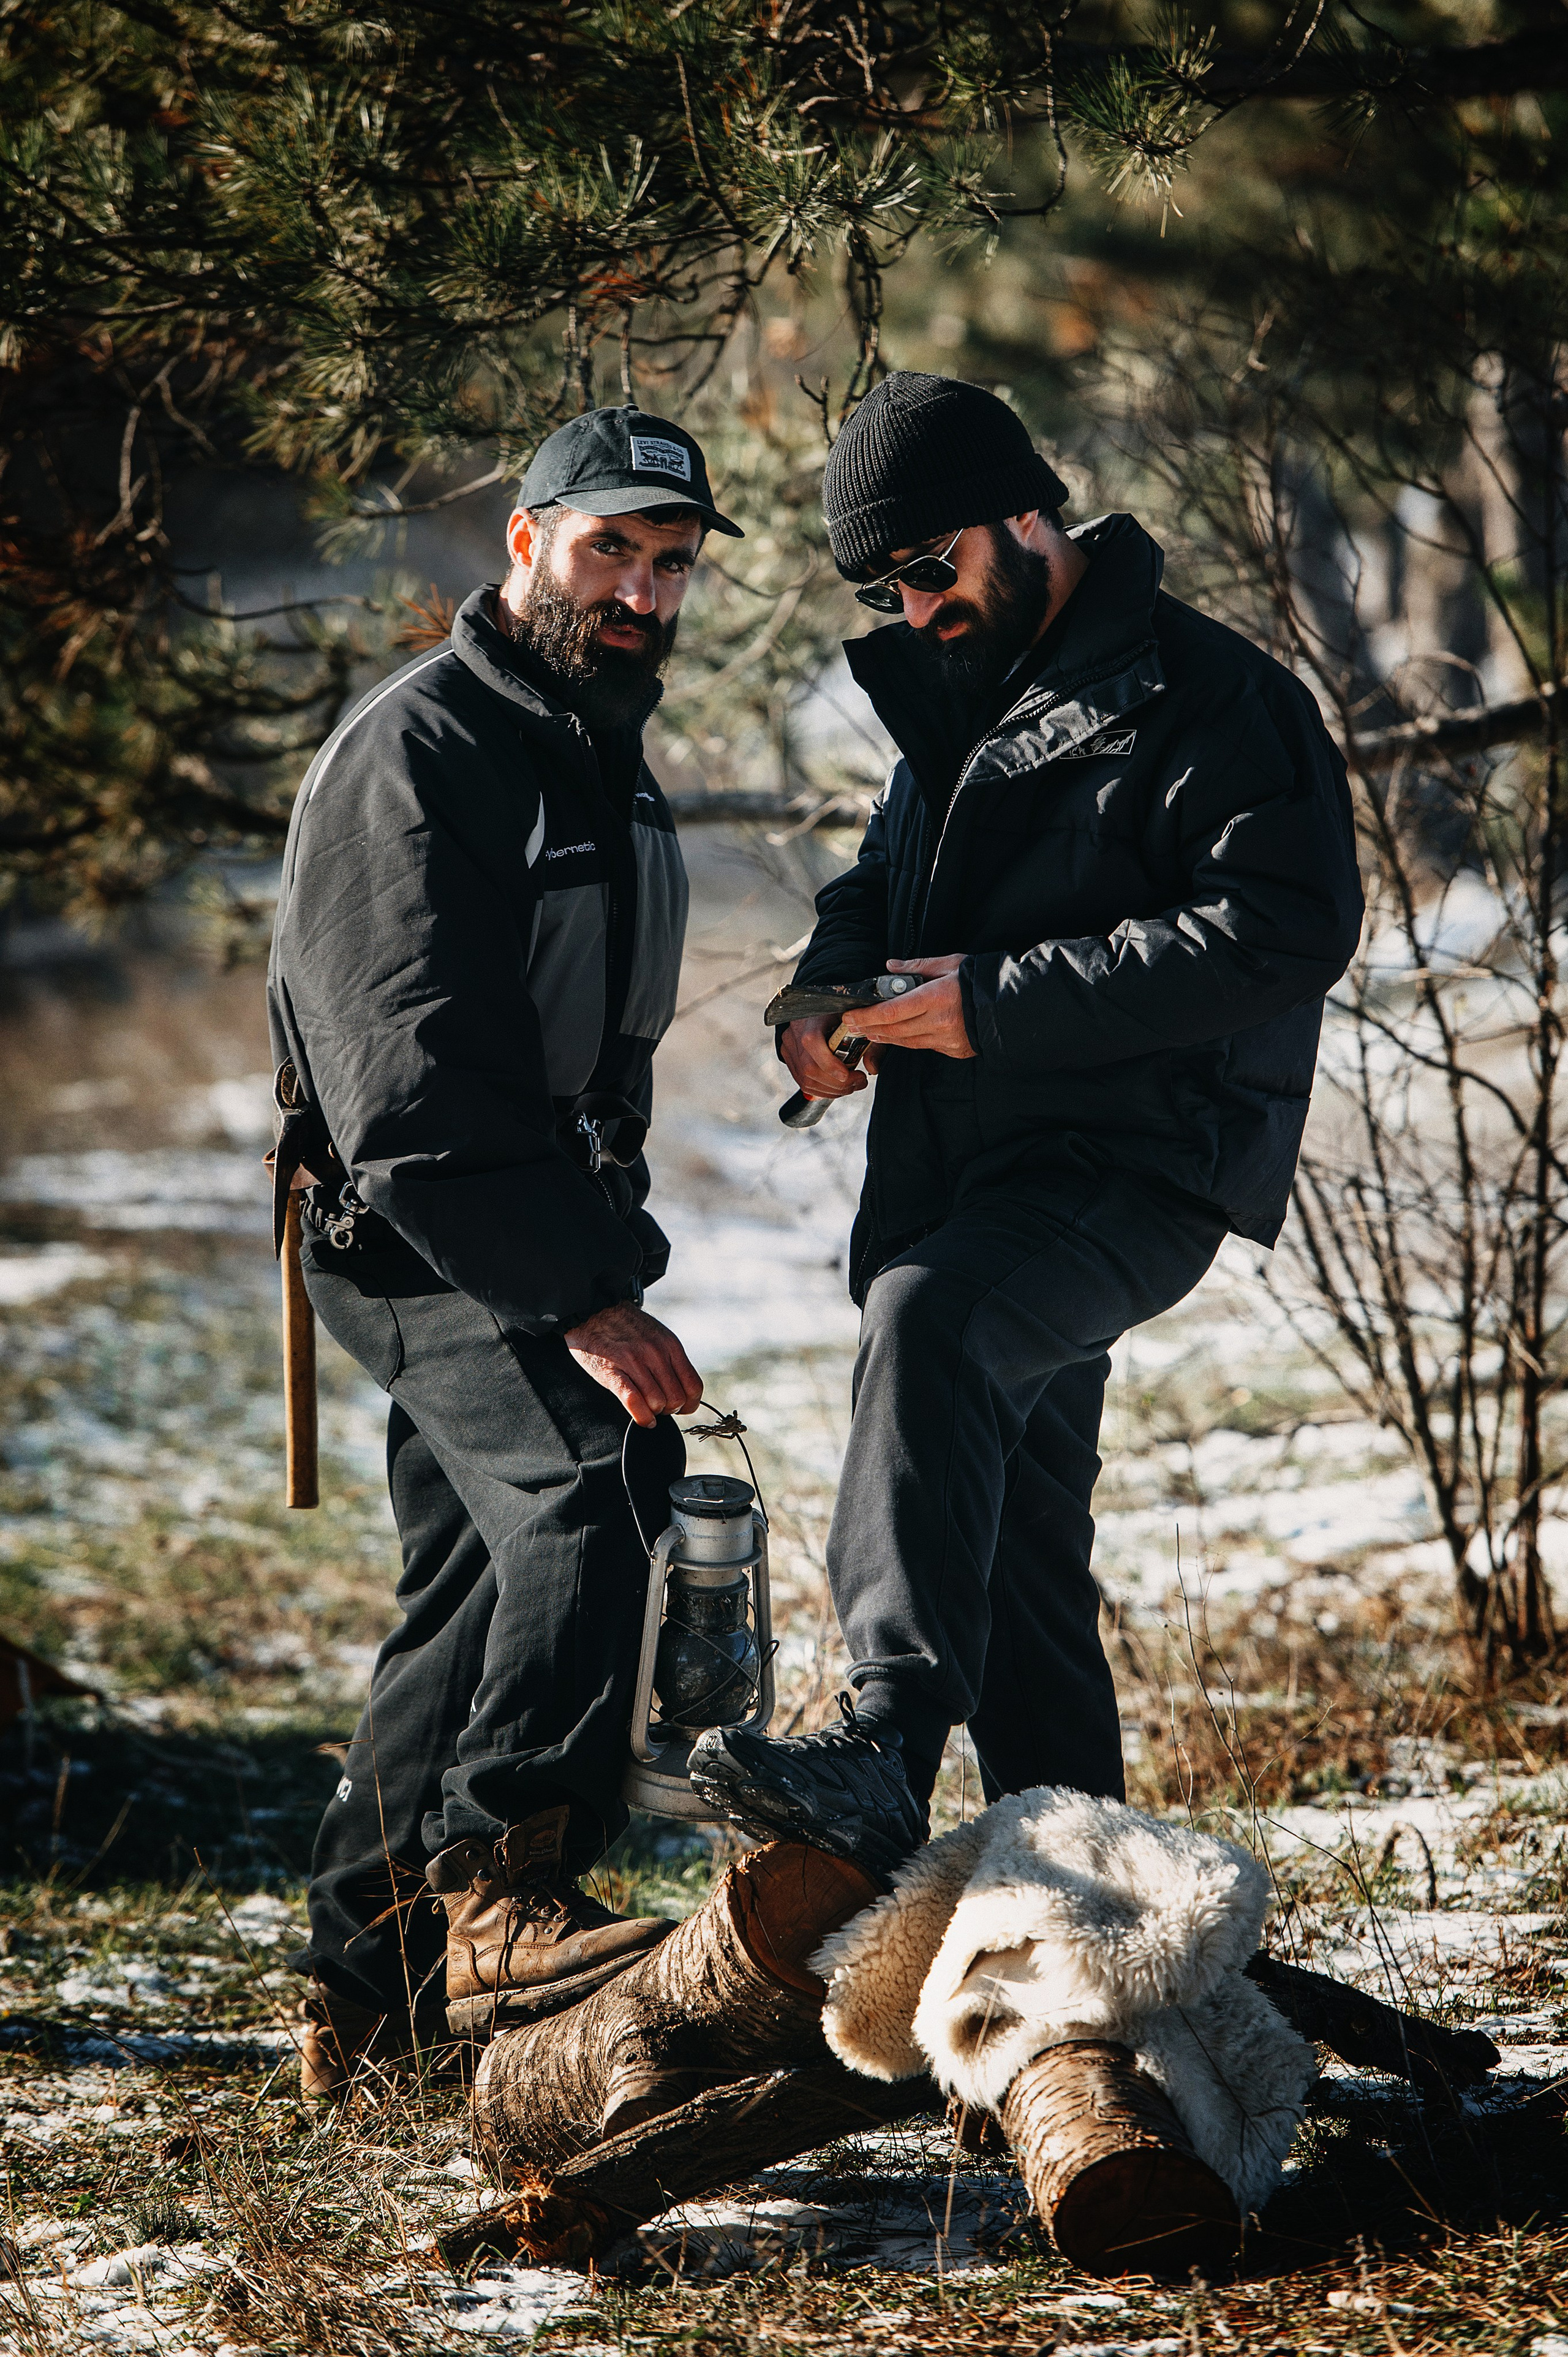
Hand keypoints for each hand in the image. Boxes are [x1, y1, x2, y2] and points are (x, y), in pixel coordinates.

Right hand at [564, 1302, 702, 1428]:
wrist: (593, 1311)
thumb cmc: (625, 1328)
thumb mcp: (657, 1336)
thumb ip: (671, 1359)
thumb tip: (683, 1390)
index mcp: (670, 1345)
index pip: (693, 1386)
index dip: (690, 1404)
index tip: (682, 1408)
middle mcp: (656, 1353)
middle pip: (676, 1399)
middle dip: (670, 1409)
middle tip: (659, 1407)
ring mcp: (634, 1362)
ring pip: (657, 1403)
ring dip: (654, 1412)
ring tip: (647, 1408)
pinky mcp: (612, 1372)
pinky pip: (634, 1402)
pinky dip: (642, 1417)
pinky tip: (643, 1419)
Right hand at [781, 1013, 868, 1100]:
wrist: (819, 1005)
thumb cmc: (841, 1012)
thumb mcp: (859, 1023)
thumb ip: (870, 1043)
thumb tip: (873, 1068)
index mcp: (813, 1017)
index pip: (812, 1042)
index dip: (829, 1064)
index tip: (847, 1075)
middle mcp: (796, 1032)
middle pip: (809, 1068)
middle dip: (838, 1084)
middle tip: (858, 1082)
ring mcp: (789, 1046)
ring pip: (806, 1080)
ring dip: (832, 1090)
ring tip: (850, 1085)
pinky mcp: (788, 1057)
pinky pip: (802, 1082)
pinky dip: (822, 1089)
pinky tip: (837, 1086)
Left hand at [851, 956, 976, 1061]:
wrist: (1010, 1004)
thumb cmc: (978, 979)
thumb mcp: (949, 963)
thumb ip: (916, 966)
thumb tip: (889, 967)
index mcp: (936, 997)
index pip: (892, 1011)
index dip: (867, 1016)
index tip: (850, 1015)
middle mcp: (939, 1022)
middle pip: (894, 1030)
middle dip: (869, 1028)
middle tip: (851, 1025)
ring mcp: (946, 1039)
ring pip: (905, 1042)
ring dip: (883, 1037)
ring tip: (867, 1031)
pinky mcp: (952, 1050)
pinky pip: (922, 1046)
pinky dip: (905, 1041)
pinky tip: (894, 1036)